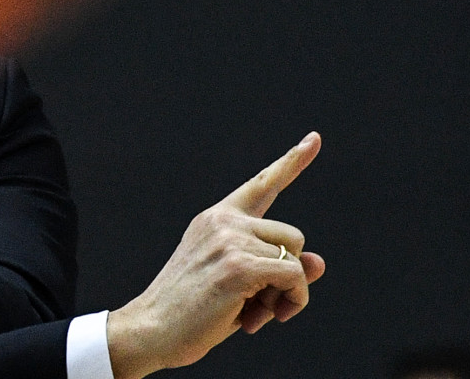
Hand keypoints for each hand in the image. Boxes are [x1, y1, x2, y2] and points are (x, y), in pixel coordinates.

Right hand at [106, 133, 325, 377]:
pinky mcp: (238, 266)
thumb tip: (318, 262)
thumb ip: (276, 270)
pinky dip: (293, 301)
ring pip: (294, 257)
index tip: (313, 139)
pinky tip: (263, 317)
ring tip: (257, 313)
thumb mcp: (238, 285)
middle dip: (288, 273)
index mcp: (215, 219)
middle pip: (292, 235)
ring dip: (289, 292)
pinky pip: (293, 276)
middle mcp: (222, 221)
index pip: (261, 185)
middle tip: (263, 305)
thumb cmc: (192, 313)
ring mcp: (229, 240)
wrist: (151, 329)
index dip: (292, 162)